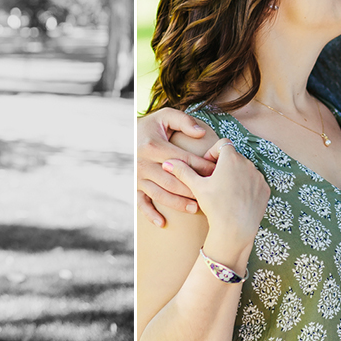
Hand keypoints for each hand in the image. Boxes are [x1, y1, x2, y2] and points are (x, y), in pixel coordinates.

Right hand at [137, 108, 214, 226]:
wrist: (124, 134)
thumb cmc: (151, 126)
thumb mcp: (165, 116)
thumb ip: (184, 121)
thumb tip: (202, 133)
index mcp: (153, 146)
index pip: (183, 160)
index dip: (201, 167)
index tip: (216, 173)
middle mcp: (143, 163)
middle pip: (173, 181)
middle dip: (193, 189)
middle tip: (212, 194)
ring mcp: (137, 176)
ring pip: (160, 194)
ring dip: (178, 203)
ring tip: (196, 208)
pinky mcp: (133, 185)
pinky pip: (141, 203)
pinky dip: (150, 214)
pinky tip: (162, 223)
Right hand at [163, 138, 269, 251]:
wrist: (235, 229)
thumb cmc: (215, 206)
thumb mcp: (196, 187)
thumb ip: (183, 171)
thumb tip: (168, 162)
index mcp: (231, 158)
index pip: (223, 144)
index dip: (213, 153)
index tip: (207, 166)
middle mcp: (248, 163)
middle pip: (234, 157)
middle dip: (224, 166)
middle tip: (214, 182)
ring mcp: (258, 176)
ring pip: (245, 169)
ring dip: (235, 176)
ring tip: (225, 192)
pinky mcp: (265, 189)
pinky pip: (254, 182)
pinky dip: (247, 187)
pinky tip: (237, 200)